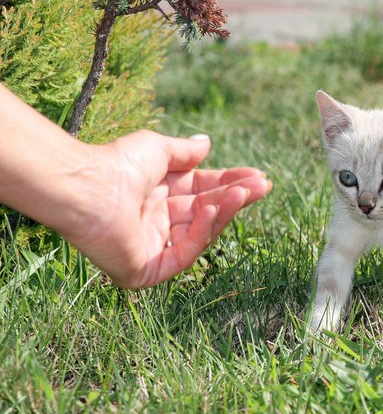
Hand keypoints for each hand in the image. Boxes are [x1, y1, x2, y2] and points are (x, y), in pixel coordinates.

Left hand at [64, 131, 270, 287]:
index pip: (202, 191)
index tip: (256, 175)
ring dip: (225, 212)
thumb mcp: (158, 150)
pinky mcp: (146, 270)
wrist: (87, 186)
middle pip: (206, 211)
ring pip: (200, 233)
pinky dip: (201, 233)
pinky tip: (213, 210)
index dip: (228, 183)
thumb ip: (185, 152)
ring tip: (246, 192)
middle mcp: (157, 221)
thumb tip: (207, 143)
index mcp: (158, 195)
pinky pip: (183, 253)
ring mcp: (153, 247)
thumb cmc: (117, 163)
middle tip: (264, 185)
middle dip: (235, 197)